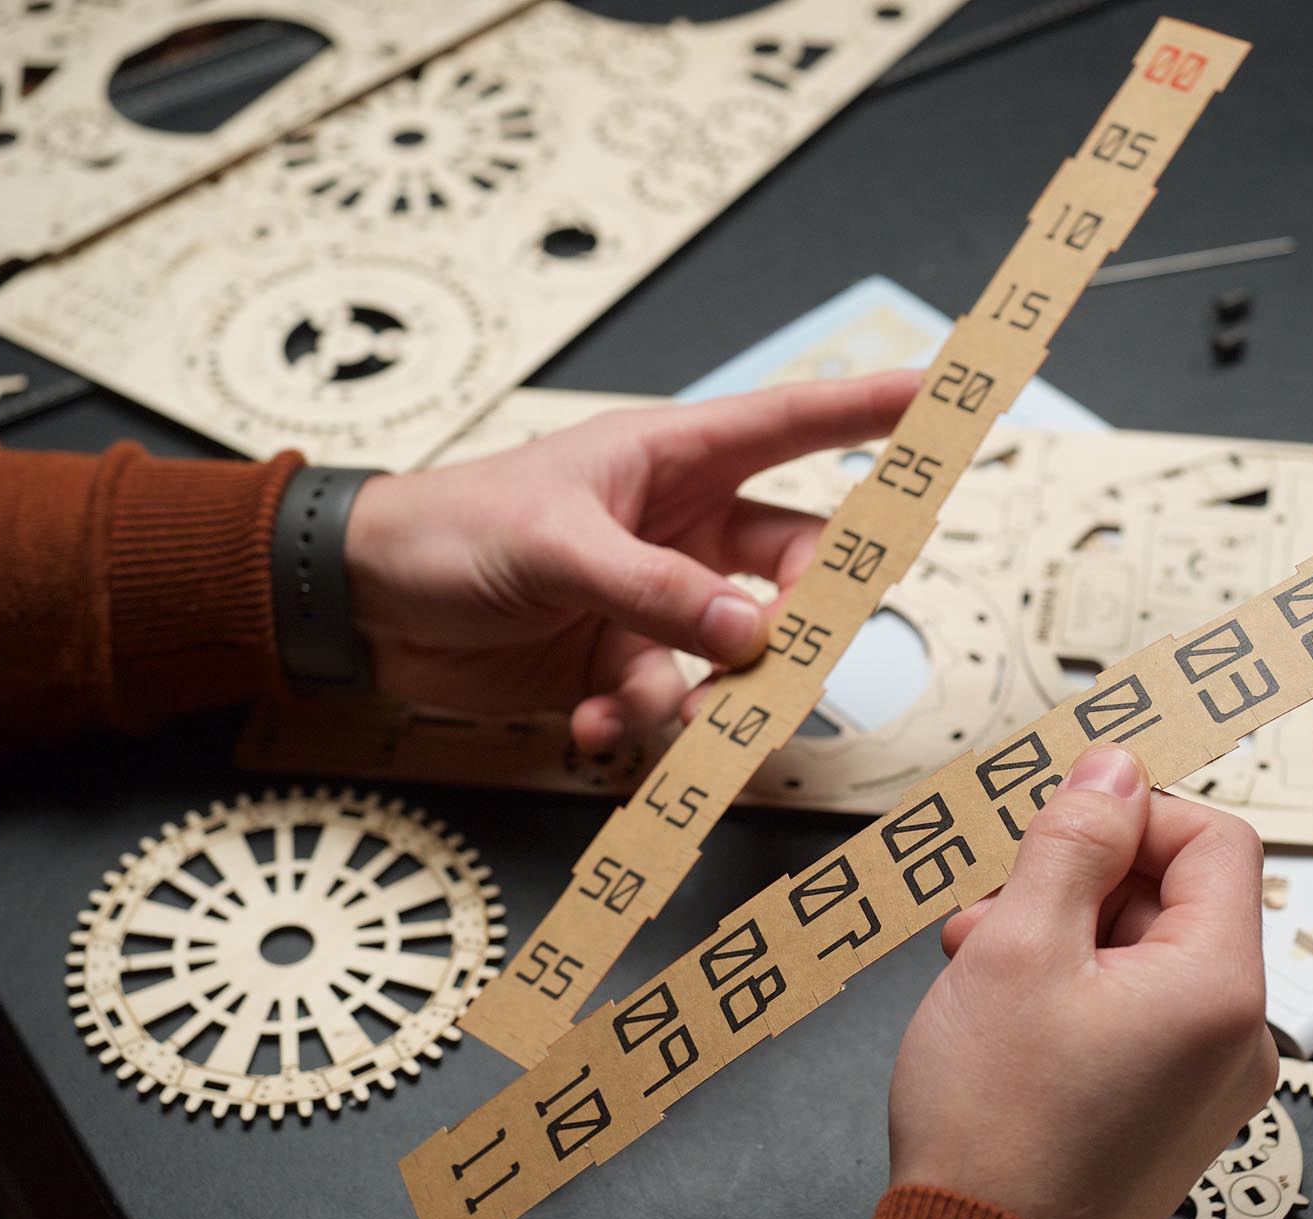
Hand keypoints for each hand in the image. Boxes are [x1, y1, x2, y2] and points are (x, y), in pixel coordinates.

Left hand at [343, 372, 917, 750]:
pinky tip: (588, 724)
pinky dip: (640, 724)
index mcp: (672, 459)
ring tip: (640, 706)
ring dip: (704, 693)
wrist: (363, 605)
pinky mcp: (625, 665)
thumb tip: (750, 634)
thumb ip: (658, 590)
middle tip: (770, 653)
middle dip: (792, 620)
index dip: (875, 410)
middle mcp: (680, 530)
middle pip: (794, 570)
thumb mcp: (556, 546)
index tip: (948, 399)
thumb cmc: (447, 531)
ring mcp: (658, 602)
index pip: (795, 425)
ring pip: (739, 656)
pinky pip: (674, 704)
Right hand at [887, 743, 1277, 1218]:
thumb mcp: (1018, 944)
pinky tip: (1007, 1007)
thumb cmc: (996, 1131)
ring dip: (1065, 933)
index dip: (1134, 813)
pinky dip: (1075, 989)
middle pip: (1178, 895)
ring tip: (985, 962)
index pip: (1216, 839)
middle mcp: (1235, 1037)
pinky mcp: (1171, 1109)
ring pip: (1147, 953)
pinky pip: (1138, 1011)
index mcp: (1219, 988)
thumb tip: (1113, 770)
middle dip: (1082, 880)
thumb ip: (1074, 842)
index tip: (1064, 821)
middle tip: (999, 904)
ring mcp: (1206, 1080)